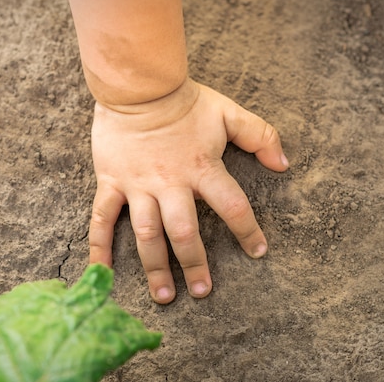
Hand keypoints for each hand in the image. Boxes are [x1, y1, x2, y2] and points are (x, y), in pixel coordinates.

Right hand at [89, 78, 288, 303]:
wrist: (138, 86)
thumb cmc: (185, 101)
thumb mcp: (229, 112)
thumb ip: (261, 136)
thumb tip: (284, 164)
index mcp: (202, 169)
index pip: (232, 206)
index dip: (247, 231)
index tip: (258, 252)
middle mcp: (170, 183)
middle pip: (183, 232)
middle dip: (194, 264)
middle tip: (203, 291)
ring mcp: (138, 185)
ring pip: (146, 234)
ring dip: (155, 267)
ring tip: (164, 297)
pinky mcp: (111, 182)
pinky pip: (101, 218)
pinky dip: (99, 246)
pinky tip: (102, 272)